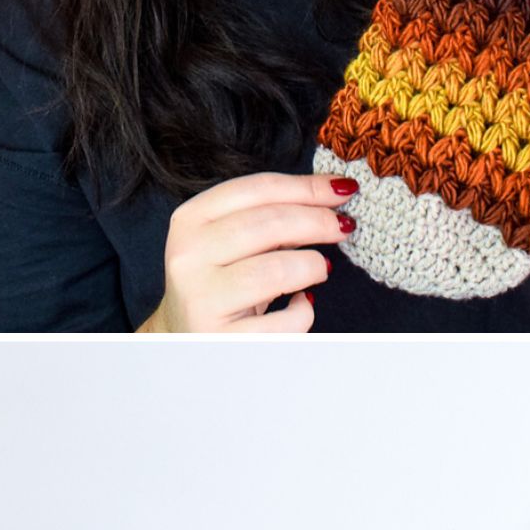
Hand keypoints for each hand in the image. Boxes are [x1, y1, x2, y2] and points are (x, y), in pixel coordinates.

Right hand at [140, 172, 356, 333]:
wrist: (186, 342)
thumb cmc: (221, 287)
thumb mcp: (231, 244)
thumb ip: (270, 217)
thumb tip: (331, 195)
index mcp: (190, 221)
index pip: (256, 189)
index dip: (306, 187)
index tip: (341, 188)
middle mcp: (189, 257)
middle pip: (270, 223)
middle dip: (318, 221)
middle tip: (344, 226)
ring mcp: (202, 300)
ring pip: (278, 270)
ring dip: (312, 265)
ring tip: (321, 269)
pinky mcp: (223, 340)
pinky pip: (285, 320)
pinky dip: (304, 311)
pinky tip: (301, 305)